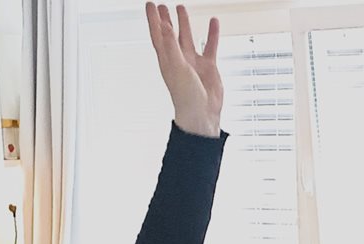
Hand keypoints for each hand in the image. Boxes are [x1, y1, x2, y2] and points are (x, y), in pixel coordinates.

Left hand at [146, 3, 222, 136]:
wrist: (202, 113)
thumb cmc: (186, 97)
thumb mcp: (176, 68)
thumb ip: (170, 46)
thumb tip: (163, 26)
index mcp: (167, 59)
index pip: (157, 34)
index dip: (153, 19)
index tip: (150, 5)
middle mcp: (178, 59)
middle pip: (169, 33)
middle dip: (165, 19)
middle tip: (162, 5)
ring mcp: (193, 62)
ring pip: (187, 37)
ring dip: (184, 23)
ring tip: (181, 9)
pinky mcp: (207, 66)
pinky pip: (209, 45)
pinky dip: (211, 34)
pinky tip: (213, 23)